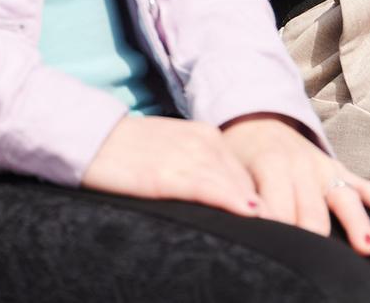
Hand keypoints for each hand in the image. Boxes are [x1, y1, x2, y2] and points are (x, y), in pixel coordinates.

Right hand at [80, 114, 260, 216]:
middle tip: (284, 234)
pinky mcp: (168, 173)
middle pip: (247, 180)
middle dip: (266, 207)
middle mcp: (204, 142)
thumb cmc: (122, 152)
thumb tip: (217, 203)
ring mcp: (188, 156)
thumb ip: (196, 172)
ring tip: (278, 234)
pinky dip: (232, 201)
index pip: (245, 172)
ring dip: (257, 209)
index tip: (276, 222)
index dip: (260, 198)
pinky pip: (210, 188)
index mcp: (206, 137)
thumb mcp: (169, 154)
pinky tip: (250, 214)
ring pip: (235, 185)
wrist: (85, 135)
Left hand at [220, 114, 369, 255]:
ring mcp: (325, 168)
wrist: (256, 120)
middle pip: (313, 210)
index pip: (278, 209)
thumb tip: (243, 238)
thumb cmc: (239, 156)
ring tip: (368, 248)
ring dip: (357, 223)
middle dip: (316, 238)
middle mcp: (301, 166)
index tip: (283, 257)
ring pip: (346, 198)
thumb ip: (241, 200)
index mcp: (270, 165)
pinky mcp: (340, 170)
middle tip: (320, 267)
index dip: (280, 234)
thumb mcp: (231, 174)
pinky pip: (367, 187)